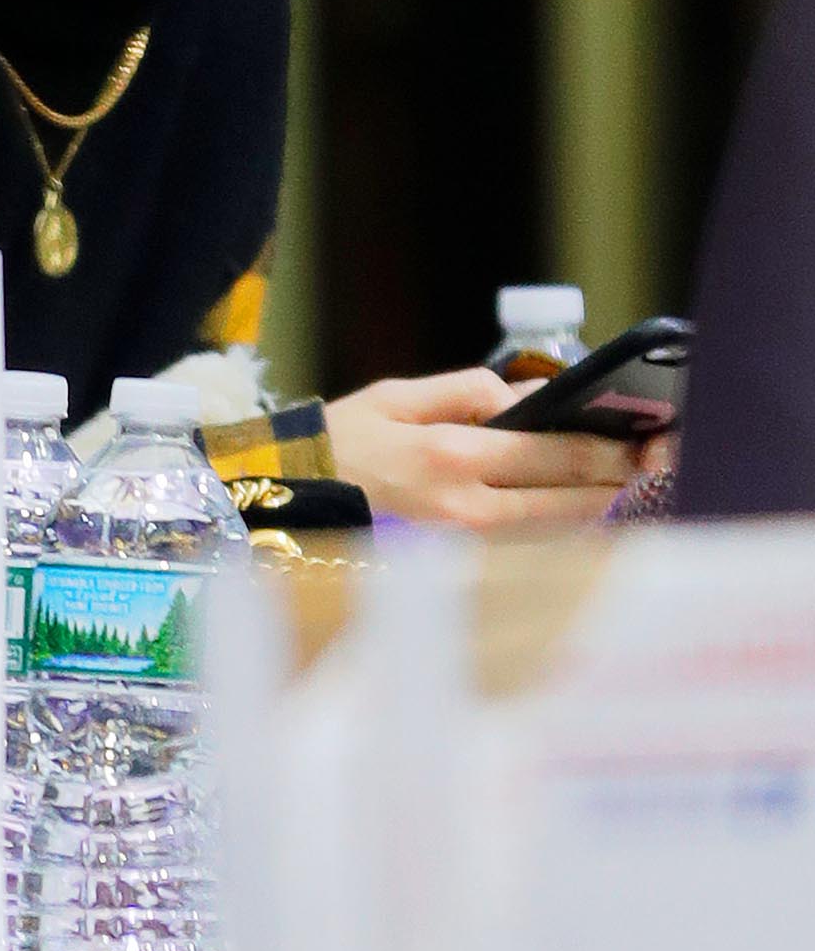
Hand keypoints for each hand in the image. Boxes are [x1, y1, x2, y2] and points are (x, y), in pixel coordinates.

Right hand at [326, 368, 638, 529]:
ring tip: (624, 478)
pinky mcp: (461, 559)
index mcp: (450, 455)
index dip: (606, 450)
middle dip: (616, 478)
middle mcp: (466, 506)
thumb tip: (532, 396)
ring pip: (554, 528)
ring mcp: (466, 541)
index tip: (645, 441)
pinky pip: (528, 541)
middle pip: (566, 499)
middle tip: (656, 459)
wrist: (294, 501)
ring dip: (594, 503)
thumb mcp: (397, 396)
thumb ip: (468, 391)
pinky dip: (559, 522)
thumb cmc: (342, 441)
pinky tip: (577, 503)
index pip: (552, 455)